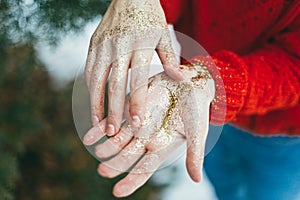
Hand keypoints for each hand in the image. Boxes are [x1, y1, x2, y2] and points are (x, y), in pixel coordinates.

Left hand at [83, 64, 214, 196]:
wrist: (189, 82)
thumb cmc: (197, 108)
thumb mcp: (197, 131)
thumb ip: (194, 153)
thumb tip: (197, 180)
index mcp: (161, 147)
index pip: (144, 169)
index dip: (131, 181)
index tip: (117, 192)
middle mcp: (146, 139)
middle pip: (127, 156)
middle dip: (115, 164)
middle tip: (103, 171)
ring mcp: (137, 125)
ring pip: (117, 140)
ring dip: (107, 147)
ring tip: (98, 151)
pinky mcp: (130, 108)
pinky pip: (113, 120)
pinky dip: (101, 128)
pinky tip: (90, 136)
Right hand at [85, 0, 184, 135]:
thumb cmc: (149, 17)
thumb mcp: (163, 34)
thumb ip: (169, 58)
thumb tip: (180, 79)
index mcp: (140, 45)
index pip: (138, 80)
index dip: (137, 102)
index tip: (138, 122)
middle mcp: (120, 47)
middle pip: (115, 85)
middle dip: (114, 110)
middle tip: (114, 132)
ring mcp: (103, 46)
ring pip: (97, 81)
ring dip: (97, 104)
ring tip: (99, 125)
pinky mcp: (93, 45)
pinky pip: (89, 71)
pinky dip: (90, 90)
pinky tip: (93, 105)